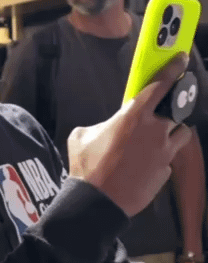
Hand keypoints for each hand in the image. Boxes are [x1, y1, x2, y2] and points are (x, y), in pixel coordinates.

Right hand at [68, 53, 192, 217]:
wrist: (96, 201)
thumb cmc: (87, 167)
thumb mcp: (81, 136)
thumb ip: (99, 125)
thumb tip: (103, 128)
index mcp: (134, 116)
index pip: (160, 85)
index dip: (173, 70)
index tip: (181, 61)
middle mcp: (155, 131)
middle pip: (177, 111)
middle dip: (170, 111)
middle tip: (160, 115)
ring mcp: (163, 153)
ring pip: (180, 135)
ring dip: (172, 134)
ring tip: (156, 142)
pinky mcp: (165, 172)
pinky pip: (167, 161)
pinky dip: (159, 160)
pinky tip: (143, 168)